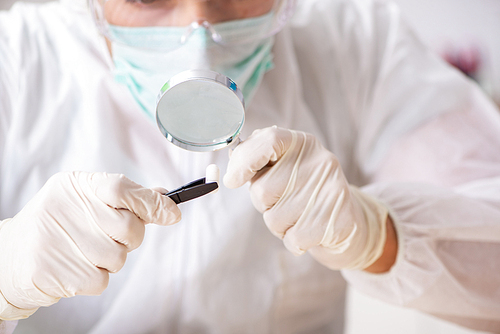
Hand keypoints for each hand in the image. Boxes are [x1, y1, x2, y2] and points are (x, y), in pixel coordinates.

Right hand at [0, 172, 180, 319]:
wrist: (13, 256)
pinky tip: (76, 266)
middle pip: (128, 227)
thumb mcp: (88, 200)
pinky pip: (101, 279)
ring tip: (86, 250)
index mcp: (75, 185)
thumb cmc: (60, 225)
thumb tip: (166, 201)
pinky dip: (96, 276)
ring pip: (118, 256)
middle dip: (131, 237)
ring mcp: (56, 239)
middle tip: (111, 235)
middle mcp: (64, 207)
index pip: (121, 187)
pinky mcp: (53, 271)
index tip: (172, 213)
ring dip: (111, 259)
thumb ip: (127, 199)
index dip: (151, 202)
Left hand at [224, 127, 387, 269]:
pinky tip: (308, 231)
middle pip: (263, 190)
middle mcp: (320, 162)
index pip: (269, 141)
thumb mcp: (284, 168)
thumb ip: (258, 162)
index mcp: (302, 143)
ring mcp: (331, 190)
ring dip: (279, 225)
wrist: (347, 221)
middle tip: (283, 202)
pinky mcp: (338, 220)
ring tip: (298, 216)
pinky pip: (292, 239)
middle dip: (264, 204)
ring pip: (274, 219)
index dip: (244, 160)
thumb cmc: (304, 193)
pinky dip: (293, 241)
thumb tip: (232, 173)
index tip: (233, 180)